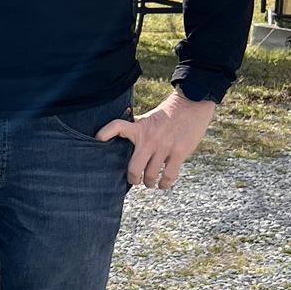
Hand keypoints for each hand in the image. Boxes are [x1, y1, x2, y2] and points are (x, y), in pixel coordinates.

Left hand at [96, 89, 216, 189]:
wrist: (192, 104)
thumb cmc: (166, 114)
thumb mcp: (147, 118)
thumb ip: (135, 128)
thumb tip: (118, 136)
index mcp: (140, 128)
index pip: (118, 126)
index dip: (107, 131)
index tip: (98, 138)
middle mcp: (150, 139)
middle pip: (134, 168)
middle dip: (132, 178)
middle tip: (134, 180)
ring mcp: (164, 147)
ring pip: (151, 175)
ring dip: (149, 182)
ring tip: (150, 182)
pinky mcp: (179, 152)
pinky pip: (168, 176)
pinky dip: (164, 184)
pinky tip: (162, 184)